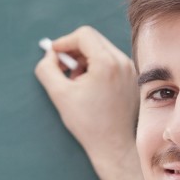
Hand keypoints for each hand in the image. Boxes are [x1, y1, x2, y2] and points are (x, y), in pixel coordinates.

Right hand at [35, 26, 138, 176]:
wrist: (113, 145)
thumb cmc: (88, 123)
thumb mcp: (59, 94)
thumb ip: (47, 69)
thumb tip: (50, 55)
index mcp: (107, 63)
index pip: (83, 35)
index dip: (64, 42)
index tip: (54, 55)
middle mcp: (123, 62)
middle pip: (94, 40)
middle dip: (74, 51)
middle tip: (63, 69)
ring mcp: (130, 70)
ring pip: (103, 50)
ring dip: (85, 60)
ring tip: (77, 82)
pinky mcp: (132, 79)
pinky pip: (112, 62)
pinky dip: (97, 67)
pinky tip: (89, 87)